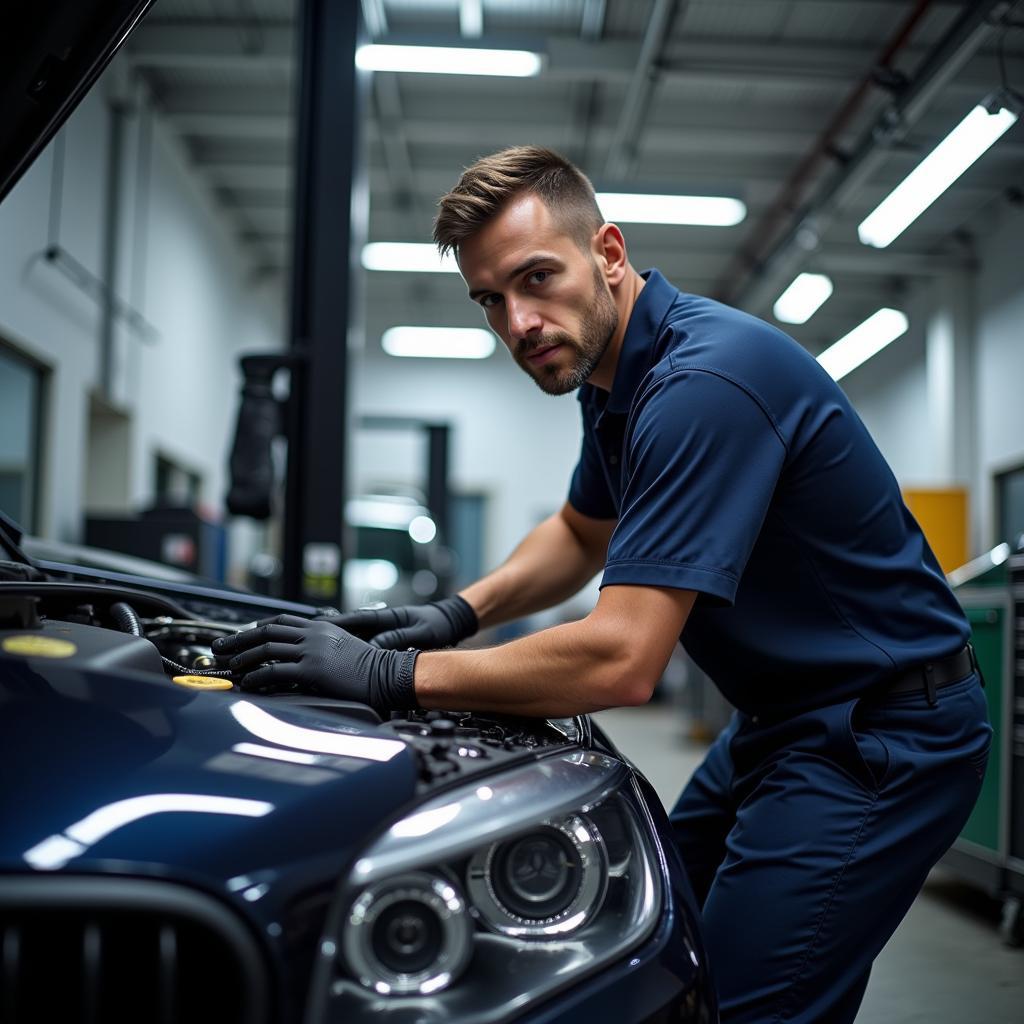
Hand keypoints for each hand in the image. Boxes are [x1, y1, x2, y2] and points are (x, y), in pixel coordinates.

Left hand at [211, 614, 417, 710]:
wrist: (386, 674)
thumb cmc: (368, 666)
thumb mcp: (343, 646)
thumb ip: (322, 644)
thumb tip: (302, 654)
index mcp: (320, 627)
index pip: (280, 619)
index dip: (257, 627)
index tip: (241, 635)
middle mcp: (313, 634)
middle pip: (266, 631)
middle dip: (239, 639)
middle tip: (221, 648)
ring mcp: (312, 651)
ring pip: (266, 649)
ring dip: (243, 658)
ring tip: (230, 666)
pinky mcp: (312, 670)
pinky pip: (275, 671)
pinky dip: (257, 676)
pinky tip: (248, 682)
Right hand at [321, 594, 477, 650]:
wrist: (449, 623)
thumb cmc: (437, 625)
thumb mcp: (420, 633)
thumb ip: (398, 638)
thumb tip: (375, 646)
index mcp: (386, 617)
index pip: (355, 618)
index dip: (335, 623)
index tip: (317, 626)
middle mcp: (381, 623)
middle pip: (349, 629)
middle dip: (329, 634)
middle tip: (307, 640)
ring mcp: (382, 631)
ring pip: (355, 638)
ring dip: (338, 644)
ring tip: (317, 652)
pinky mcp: (386, 641)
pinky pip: (365, 646)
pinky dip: (353, 651)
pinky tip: (342, 661)